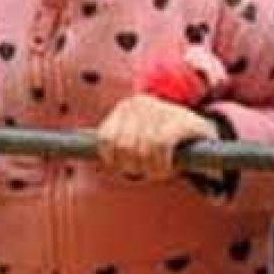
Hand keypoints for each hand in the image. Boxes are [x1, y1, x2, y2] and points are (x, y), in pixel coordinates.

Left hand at [96, 94, 219, 181]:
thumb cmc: (165, 139)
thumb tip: (68, 149)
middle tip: (148, 169)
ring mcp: (160, 110)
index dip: (113, 160)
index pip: (105, 139)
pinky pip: (160, 148)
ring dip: (150, 168)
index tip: (126, 166)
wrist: (205, 132)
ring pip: (141, 150)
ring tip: (160, 168)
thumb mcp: (136, 135)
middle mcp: (140, 104)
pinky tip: (169, 165)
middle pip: (122, 148)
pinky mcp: (179, 122)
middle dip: (134, 166)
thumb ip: (113, 141)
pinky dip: (163, 163)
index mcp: (125, 107)